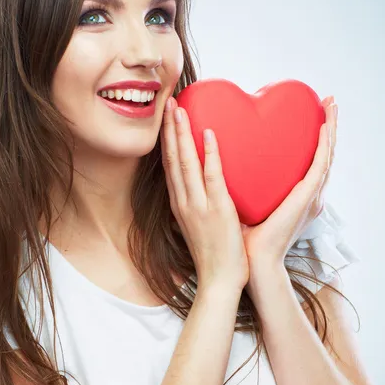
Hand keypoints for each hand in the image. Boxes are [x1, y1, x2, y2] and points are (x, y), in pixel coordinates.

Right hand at [161, 96, 249, 295]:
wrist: (218, 281)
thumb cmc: (212, 255)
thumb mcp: (196, 226)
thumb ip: (195, 205)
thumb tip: (198, 188)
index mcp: (179, 204)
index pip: (169, 166)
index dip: (166, 140)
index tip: (165, 118)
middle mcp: (183, 202)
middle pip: (172, 159)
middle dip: (168, 129)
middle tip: (167, 102)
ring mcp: (198, 206)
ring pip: (185, 163)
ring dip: (181, 134)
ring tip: (179, 109)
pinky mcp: (217, 210)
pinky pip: (212, 177)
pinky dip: (209, 154)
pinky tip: (208, 133)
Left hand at [240, 97, 337, 266]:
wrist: (253, 263)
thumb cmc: (245, 240)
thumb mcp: (243, 205)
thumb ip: (239, 186)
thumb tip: (222, 165)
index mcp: (293, 196)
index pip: (306, 160)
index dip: (312, 137)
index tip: (312, 114)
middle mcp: (306, 194)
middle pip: (321, 153)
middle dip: (327, 126)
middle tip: (330, 101)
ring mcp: (309, 196)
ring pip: (326, 155)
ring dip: (332, 128)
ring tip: (333, 104)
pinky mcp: (306, 199)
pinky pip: (320, 167)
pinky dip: (325, 145)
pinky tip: (327, 127)